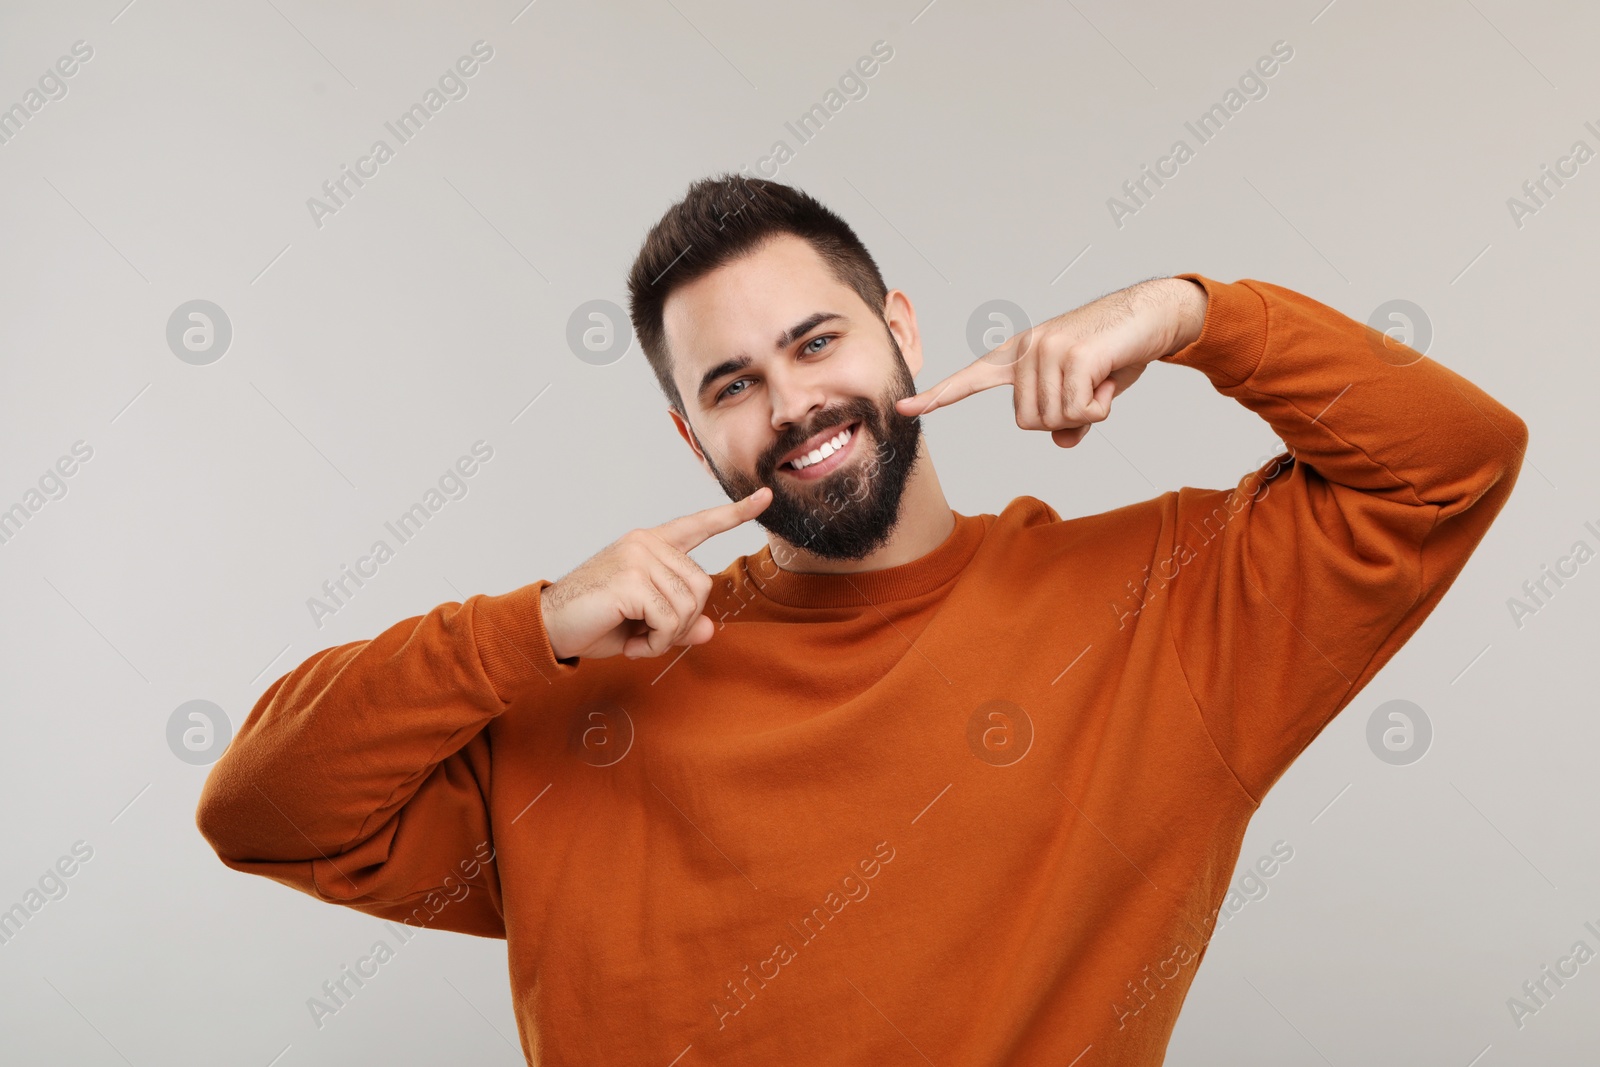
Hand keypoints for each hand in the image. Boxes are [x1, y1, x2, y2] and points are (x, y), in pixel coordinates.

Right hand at [539, 487, 771, 660]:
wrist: (547, 627)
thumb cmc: (593, 620)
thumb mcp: (644, 624)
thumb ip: (679, 622)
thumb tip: (710, 629)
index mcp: (651, 544)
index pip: (699, 524)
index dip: (734, 513)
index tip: (765, 496)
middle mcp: (647, 543)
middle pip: (702, 584)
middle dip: (683, 621)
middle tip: (650, 635)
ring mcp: (639, 557)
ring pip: (689, 604)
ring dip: (668, 635)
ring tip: (638, 637)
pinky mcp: (632, 579)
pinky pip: (671, 620)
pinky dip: (658, 643)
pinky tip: (633, 645)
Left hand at [894, 278, 1204, 446]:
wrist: (1149, 315)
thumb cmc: (1115, 354)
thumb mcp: (1088, 393)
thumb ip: (1069, 419)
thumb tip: (1061, 440)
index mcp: (1018, 356)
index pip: (970, 380)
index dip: (939, 397)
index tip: (904, 409)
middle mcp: (1026, 351)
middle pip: (1028, 423)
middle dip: (1063, 419)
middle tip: (1090, 390)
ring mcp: (1046, 350)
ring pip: (1053, 420)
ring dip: (1086, 412)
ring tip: (1101, 379)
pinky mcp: (1071, 356)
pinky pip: (1078, 412)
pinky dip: (1100, 407)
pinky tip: (1109, 378)